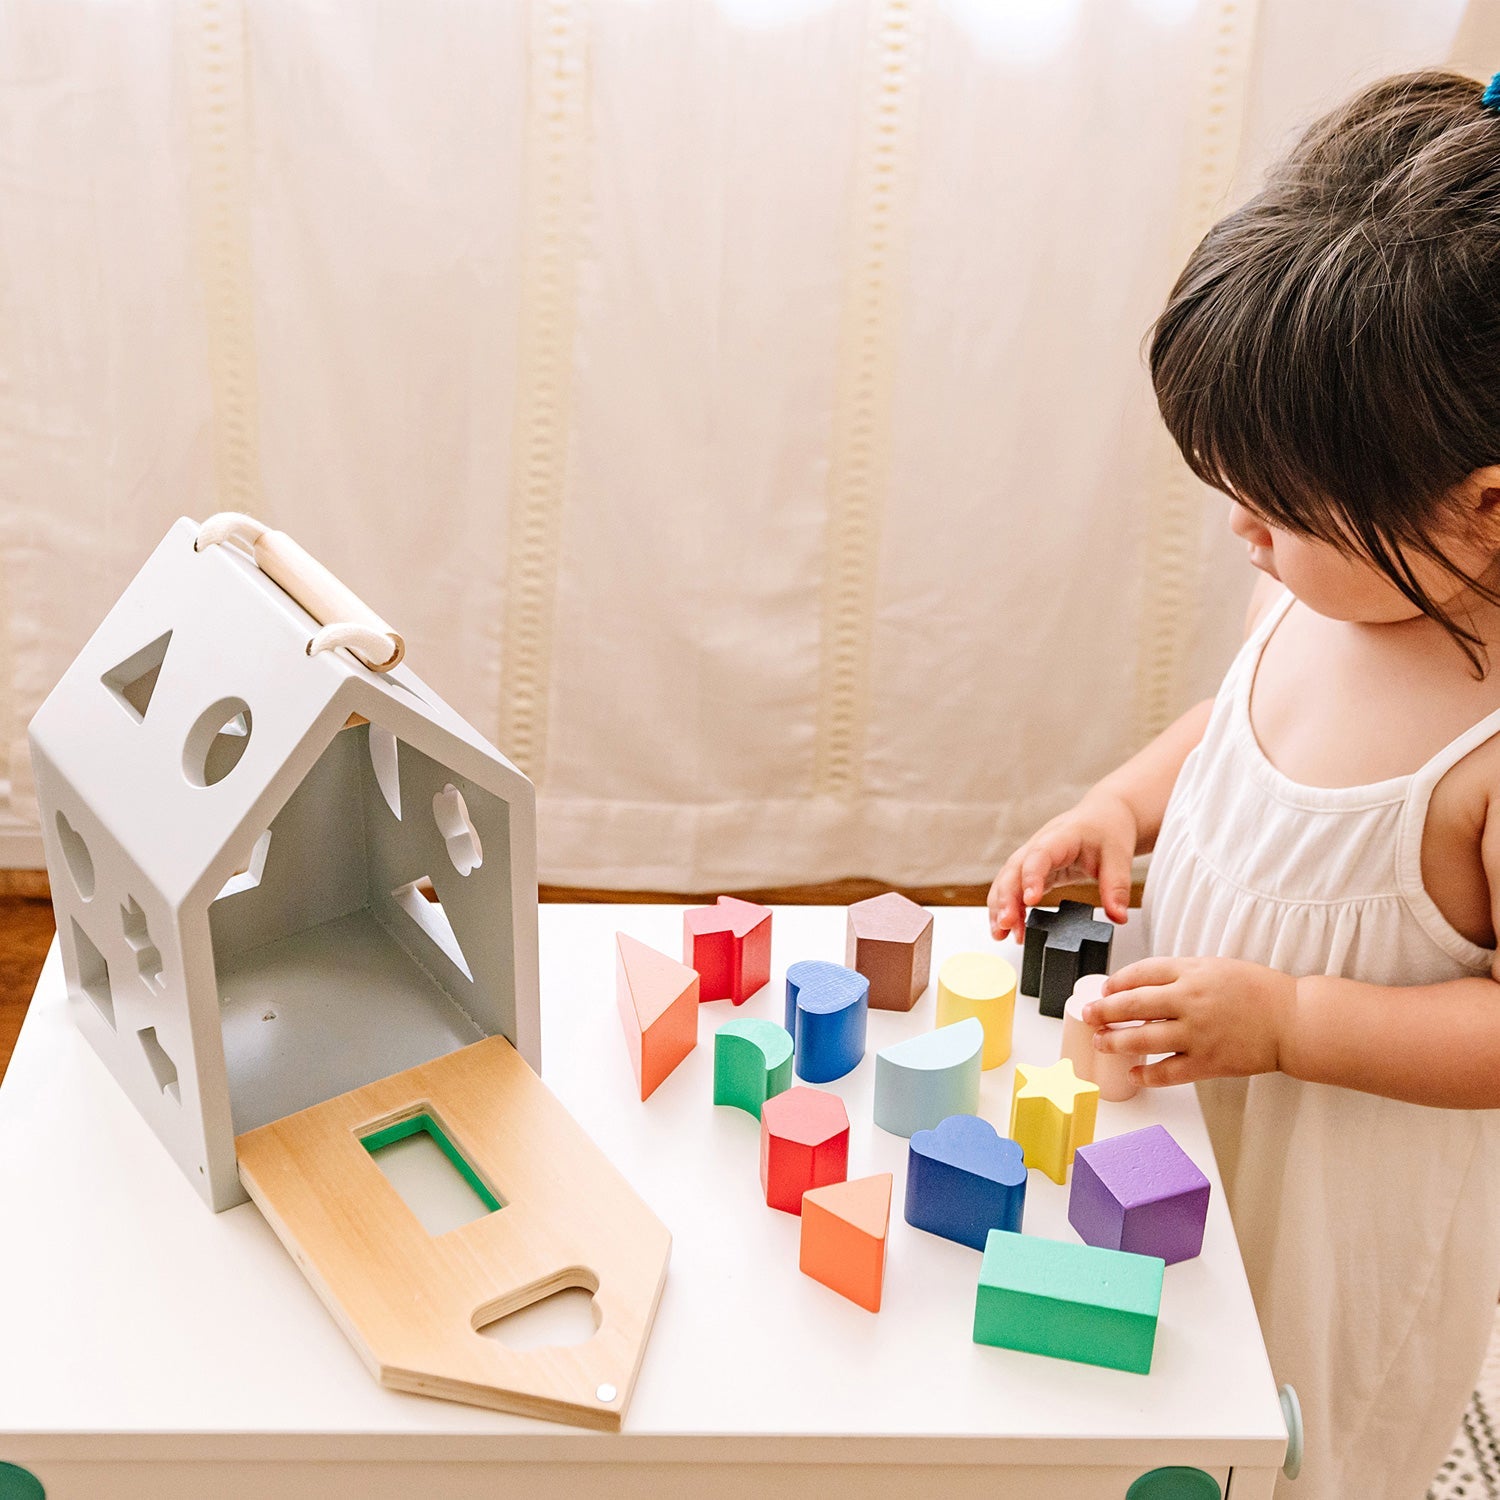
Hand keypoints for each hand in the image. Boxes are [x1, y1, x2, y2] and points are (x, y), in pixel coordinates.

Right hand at [988, 791, 1137, 938]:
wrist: (1104, 814)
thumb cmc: (1107, 828)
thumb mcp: (1119, 856)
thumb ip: (1116, 887)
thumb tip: (1117, 916)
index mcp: (1061, 836)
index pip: (1040, 856)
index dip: (1032, 877)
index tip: (1031, 900)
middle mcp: (1038, 845)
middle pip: (1013, 870)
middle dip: (1006, 898)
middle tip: (1007, 925)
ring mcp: (1031, 857)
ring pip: (1006, 880)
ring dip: (1000, 906)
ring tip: (1001, 933)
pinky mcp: (1031, 869)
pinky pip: (1012, 887)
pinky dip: (1006, 906)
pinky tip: (1006, 928)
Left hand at [1082, 956, 1295, 1087]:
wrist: (1293, 1020)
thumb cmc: (1258, 991)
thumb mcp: (1216, 967)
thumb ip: (1181, 973)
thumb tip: (1143, 984)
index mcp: (1192, 972)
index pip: (1141, 973)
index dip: (1116, 982)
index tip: (1104, 989)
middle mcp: (1191, 1000)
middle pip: (1133, 1004)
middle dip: (1103, 1010)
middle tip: (1088, 1014)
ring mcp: (1198, 1033)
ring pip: (1143, 1038)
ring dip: (1115, 1041)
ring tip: (1101, 1042)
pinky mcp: (1209, 1062)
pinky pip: (1168, 1072)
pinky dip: (1146, 1074)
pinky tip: (1133, 1073)